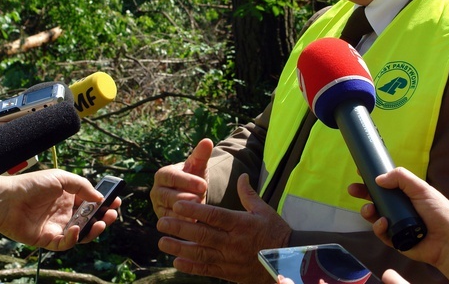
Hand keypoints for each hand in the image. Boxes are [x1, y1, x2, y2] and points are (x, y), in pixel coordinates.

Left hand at [0, 169, 120, 250]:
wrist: (7, 200)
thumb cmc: (32, 185)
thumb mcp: (61, 178)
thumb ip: (82, 186)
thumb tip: (99, 198)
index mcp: (69, 198)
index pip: (91, 203)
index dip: (104, 204)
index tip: (116, 202)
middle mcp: (65, 213)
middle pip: (89, 220)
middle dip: (103, 218)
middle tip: (111, 215)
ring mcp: (57, 227)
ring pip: (81, 234)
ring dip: (93, 230)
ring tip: (100, 224)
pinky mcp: (47, 240)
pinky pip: (65, 243)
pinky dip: (73, 238)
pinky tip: (76, 229)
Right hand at [151, 138, 212, 220]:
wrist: (191, 193)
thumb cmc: (194, 176)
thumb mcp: (198, 166)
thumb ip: (201, 155)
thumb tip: (207, 141)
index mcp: (163, 174)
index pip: (172, 176)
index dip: (187, 181)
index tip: (204, 185)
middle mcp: (156, 190)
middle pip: (166, 195)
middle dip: (183, 198)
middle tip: (199, 201)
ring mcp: (157, 206)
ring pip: (167, 210)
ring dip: (181, 213)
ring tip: (196, 215)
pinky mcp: (163, 219)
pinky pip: (169, 223)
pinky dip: (180, 224)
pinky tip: (193, 225)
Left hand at [156, 173, 291, 282]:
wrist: (287, 261)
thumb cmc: (275, 232)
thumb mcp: (264, 210)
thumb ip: (248, 194)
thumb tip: (242, 175)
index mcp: (241, 224)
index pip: (214, 215)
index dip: (194, 209)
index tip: (177, 204)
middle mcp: (234, 242)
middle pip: (202, 234)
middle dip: (180, 228)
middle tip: (161, 222)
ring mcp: (230, 259)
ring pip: (200, 253)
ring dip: (179, 248)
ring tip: (162, 242)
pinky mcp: (229, 272)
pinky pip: (207, 269)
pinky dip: (191, 266)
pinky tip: (176, 261)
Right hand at [348, 167, 448, 266]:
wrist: (448, 240)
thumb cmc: (440, 213)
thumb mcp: (421, 189)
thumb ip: (401, 178)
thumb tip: (378, 179)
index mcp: (406, 194)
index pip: (386, 184)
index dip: (373, 178)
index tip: (360, 172)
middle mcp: (400, 208)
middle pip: (376, 199)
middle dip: (363, 194)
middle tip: (352, 189)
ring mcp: (397, 223)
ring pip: (375, 216)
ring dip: (368, 211)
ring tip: (368, 210)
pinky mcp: (396, 239)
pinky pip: (381, 233)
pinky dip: (378, 227)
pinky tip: (383, 223)